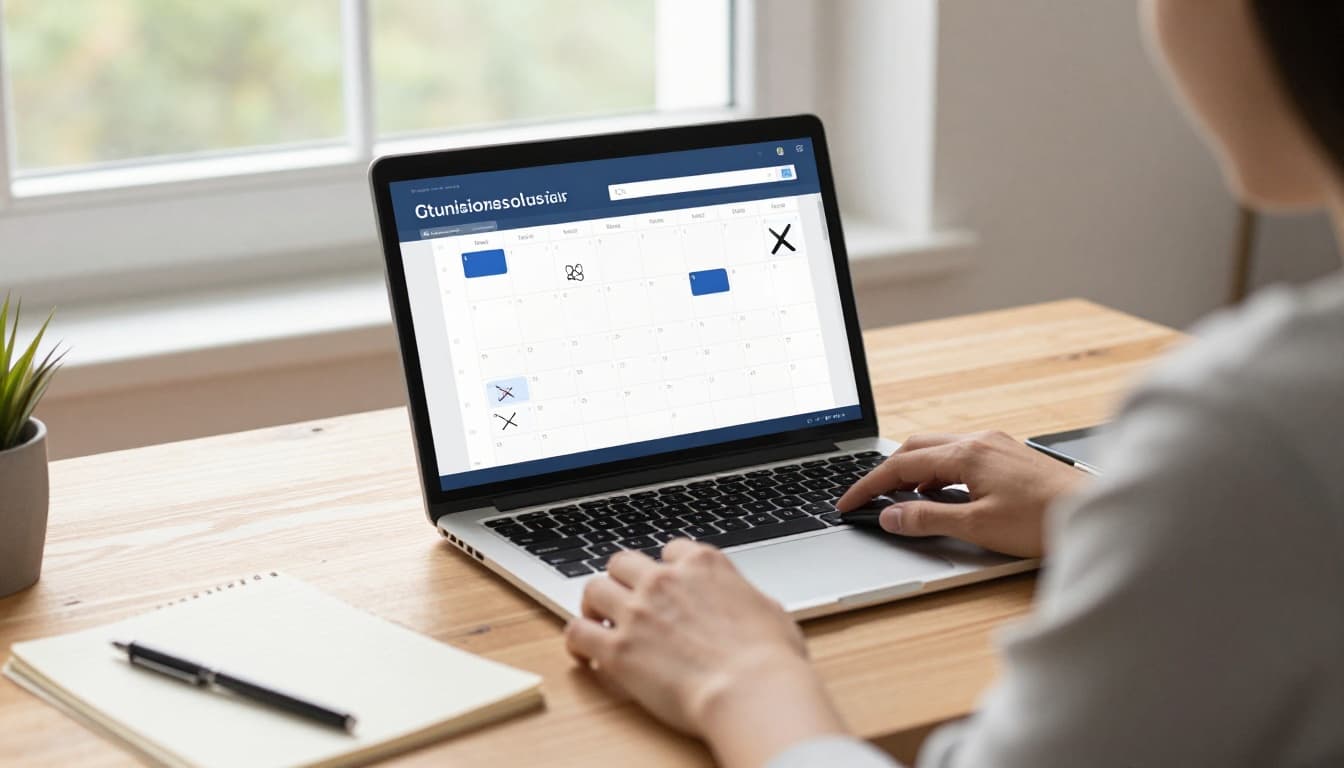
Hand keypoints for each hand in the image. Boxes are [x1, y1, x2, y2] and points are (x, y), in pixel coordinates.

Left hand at [565, 540, 845, 767]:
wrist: (752, 690)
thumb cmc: (770, 658)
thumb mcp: (768, 609)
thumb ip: (743, 597)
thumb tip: (744, 604)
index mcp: (703, 565)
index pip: (670, 550)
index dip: (665, 568)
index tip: (666, 584)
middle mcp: (664, 580)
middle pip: (622, 562)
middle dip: (622, 579)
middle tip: (624, 599)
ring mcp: (636, 612)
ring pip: (594, 589)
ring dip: (595, 605)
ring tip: (598, 621)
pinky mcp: (617, 649)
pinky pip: (577, 632)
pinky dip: (577, 641)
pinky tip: (584, 654)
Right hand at [836, 430, 1088, 556]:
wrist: (1097, 513)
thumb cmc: (1045, 520)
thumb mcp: (977, 526)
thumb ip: (927, 519)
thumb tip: (890, 516)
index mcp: (966, 453)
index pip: (901, 465)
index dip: (869, 486)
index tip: (849, 503)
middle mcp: (979, 440)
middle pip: (916, 448)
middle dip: (888, 472)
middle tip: (870, 498)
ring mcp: (997, 445)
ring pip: (939, 450)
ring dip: (915, 473)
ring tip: (904, 502)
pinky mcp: (1010, 456)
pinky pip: (961, 456)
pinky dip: (940, 473)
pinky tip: (944, 495)